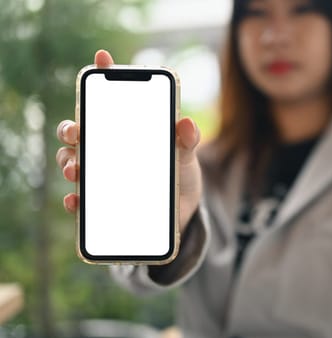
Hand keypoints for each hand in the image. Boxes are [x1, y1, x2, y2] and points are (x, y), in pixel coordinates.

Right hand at [56, 49, 201, 231]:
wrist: (183, 208)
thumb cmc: (181, 173)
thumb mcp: (186, 156)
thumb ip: (187, 141)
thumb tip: (187, 123)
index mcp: (126, 129)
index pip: (110, 98)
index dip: (103, 75)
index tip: (102, 58)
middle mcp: (107, 146)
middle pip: (77, 130)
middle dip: (70, 128)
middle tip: (76, 132)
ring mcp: (101, 172)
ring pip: (71, 161)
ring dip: (68, 163)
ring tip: (76, 170)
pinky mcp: (101, 200)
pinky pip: (80, 199)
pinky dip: (74, 199)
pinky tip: (76, 200)